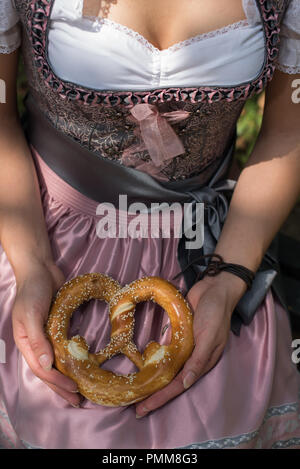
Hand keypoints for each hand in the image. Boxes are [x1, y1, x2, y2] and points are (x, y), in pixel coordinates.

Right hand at [12, 258, 80, 406]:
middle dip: (62, 387)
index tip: (73, 390)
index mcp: (26, 343)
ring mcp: (46, 336)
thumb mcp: (31, 314)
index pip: (42, 369)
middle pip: (49, 371)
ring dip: (67, 376)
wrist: (39, 269)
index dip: (57, 382)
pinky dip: (70, 359)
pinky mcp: (56, 328)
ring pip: (56, 362)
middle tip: (78, 400)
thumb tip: (47, 365)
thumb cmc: (32, 290)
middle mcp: (36, 343)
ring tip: (79, 390)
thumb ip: (38, 340)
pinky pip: (63, 348)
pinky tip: (79, 365)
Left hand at [135, 272, 244, 417]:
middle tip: (135, 408)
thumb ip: (199, 359)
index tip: (143, 409)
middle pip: (170, 380)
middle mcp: (192, 357)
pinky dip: (154, 358)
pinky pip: (165, 350)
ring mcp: (185, 345)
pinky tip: (143, 365)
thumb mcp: (210, 337)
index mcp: (201, 361)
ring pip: (166, 368)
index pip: (178, 385)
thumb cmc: (216, 313)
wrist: (215, 288)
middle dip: (154, 394)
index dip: (161, 398)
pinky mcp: (178, 334)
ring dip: (153, 380)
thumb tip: (186, 383)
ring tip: (137, 391)